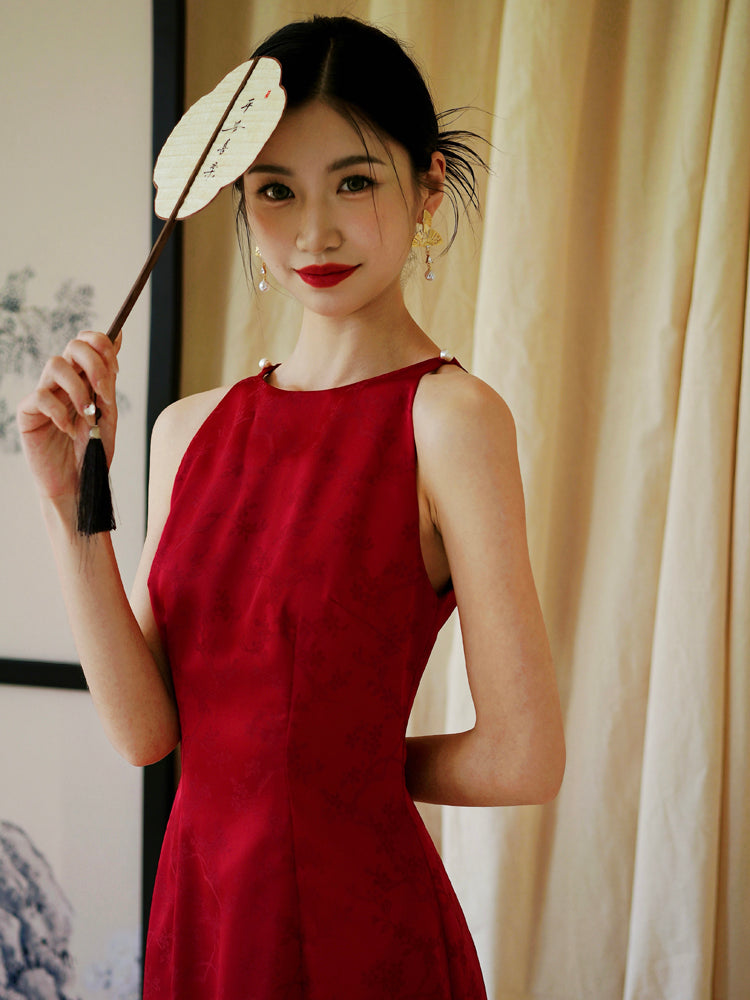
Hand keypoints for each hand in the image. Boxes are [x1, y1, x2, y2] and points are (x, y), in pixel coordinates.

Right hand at [16, 331, 120, 504]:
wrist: (79, 484)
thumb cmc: (93, 451)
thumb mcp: (109, 415)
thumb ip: (110, 382)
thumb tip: (118, 337)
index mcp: (84, 379)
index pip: (88, 343)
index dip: (103, 345)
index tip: (116, 368)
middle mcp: (64, 383)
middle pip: (73, 346)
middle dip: (94, 362)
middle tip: (103, 390)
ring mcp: (45, 395)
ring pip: (55, 365)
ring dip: (78, 388)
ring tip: (87, 415)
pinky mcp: (29, 413)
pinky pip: (40, 397)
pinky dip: (60, 411)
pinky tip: (69, 430)